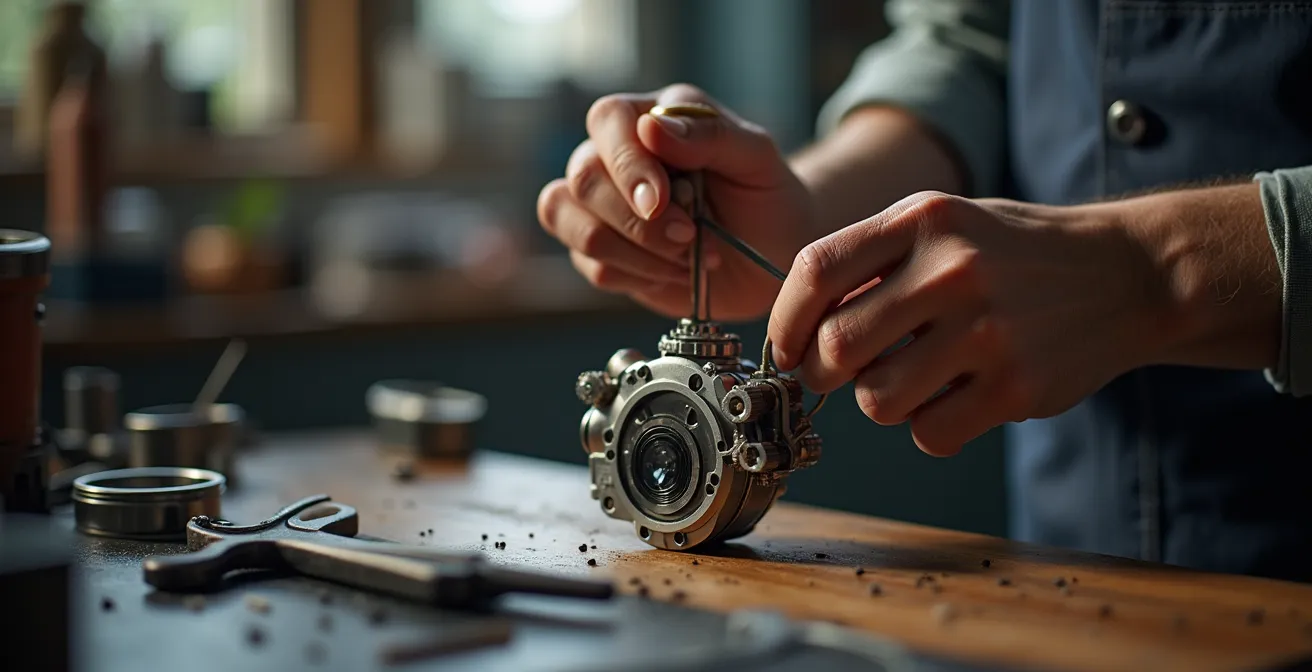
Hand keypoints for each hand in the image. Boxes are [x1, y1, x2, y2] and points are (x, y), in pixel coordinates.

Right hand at [537, 84, 815, 320]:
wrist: (773, 255)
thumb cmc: (766, 196)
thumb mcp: (756, 158)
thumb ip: (709, 134)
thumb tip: (651, 127)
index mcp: (650, 117)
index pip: (609, 121)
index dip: (626, 163)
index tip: (660, 202)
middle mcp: (615, 157)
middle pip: (583, 178)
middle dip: (637, 221)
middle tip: (691, 238)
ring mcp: (602, 207)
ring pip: (571, 222)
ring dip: (634, 251)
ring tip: (689, 257)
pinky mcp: (603, 253)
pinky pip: (592, 265)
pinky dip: (639, 275)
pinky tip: (679, 272)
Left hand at [767, 191, 1177, 455]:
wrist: (1126, 274)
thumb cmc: (1011, 254)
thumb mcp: (942, 226)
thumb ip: (870, 262)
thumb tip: (793, 329)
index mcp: (924, 220)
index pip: (815, 270)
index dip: (784, 320)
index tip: (786, 346)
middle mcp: (953, 270)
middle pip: (837, 347)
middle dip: (821, 373)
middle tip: (836, 375)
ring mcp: (988, 331)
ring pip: (877, 400)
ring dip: (880, 401)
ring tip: (912, 378)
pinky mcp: (1017, 387)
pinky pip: (929, 433)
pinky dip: (929, 427)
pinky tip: (956, 398)